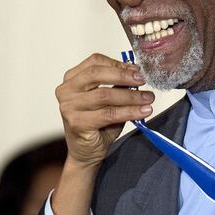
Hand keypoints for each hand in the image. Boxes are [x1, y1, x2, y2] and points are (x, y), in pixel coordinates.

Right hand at [55, 53, 151, 169]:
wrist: (87, 152)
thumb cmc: (98, 124)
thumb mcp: (108, 100)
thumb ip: (117, 86)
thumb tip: (136, 74)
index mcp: (72, 79)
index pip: (95, 62)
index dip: (118, 64)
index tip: (136, 70)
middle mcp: (66, 91)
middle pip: (97, 74)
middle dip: (123, 76)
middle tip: (142, 80)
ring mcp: (69, 107)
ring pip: (104, 95)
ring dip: (131, 96)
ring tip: (148, 98)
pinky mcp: (77, 123)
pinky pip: (108, 114)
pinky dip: (129, 111)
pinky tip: (142, 111)